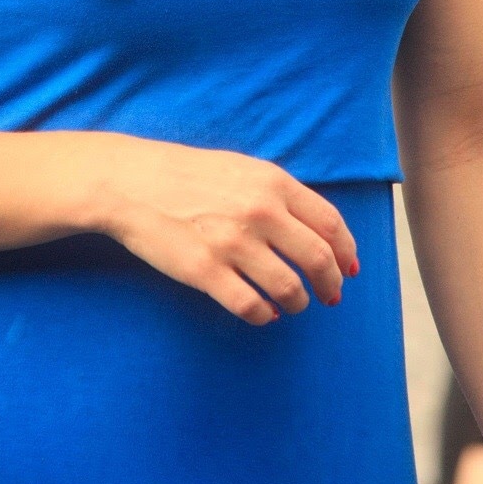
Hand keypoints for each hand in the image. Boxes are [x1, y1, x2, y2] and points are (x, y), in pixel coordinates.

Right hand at [96, 137, 358, 324]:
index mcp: (272, 183)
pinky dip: (265, 315)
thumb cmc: (188, 174)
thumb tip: (317, 230)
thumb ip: (279, 194)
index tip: (350, 268)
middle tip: (331, 296)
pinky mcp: (206, 272)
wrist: (132, 182)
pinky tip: (264, 313)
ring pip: (289, 288)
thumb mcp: (242, 168)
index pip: (330, 223)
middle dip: (331, 283)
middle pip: (317, 259)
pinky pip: (251, 306)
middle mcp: (259, 211)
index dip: (346, 251)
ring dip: (298, 302)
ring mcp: (233, 243)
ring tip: (293, 304)